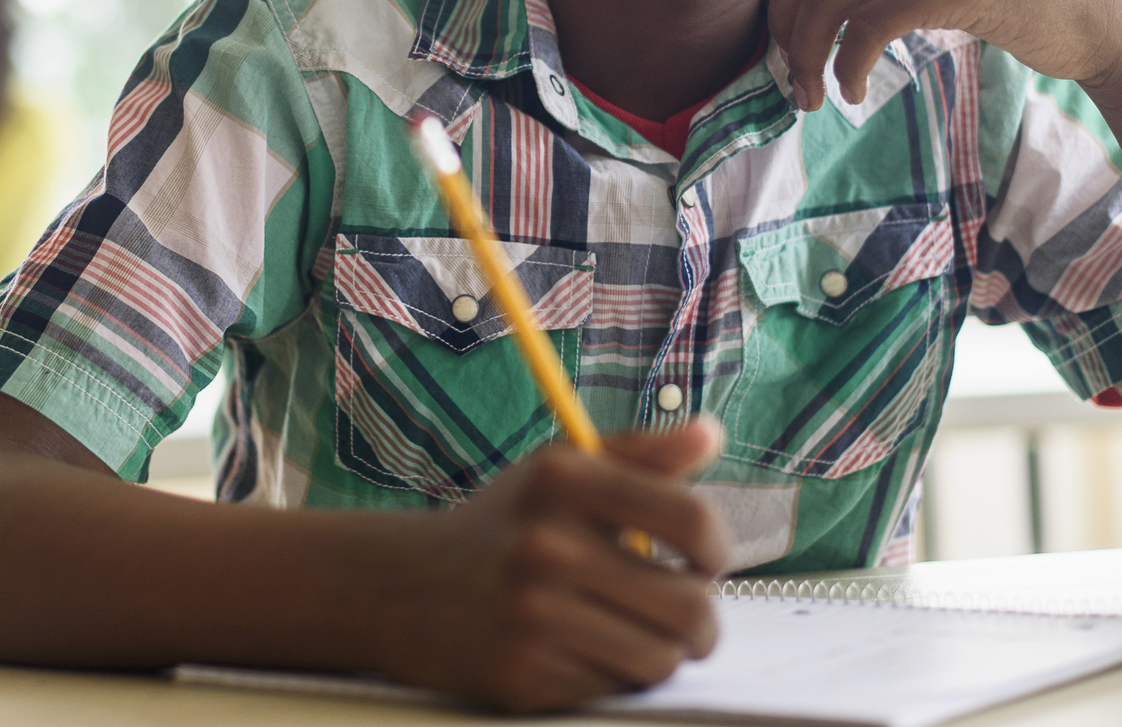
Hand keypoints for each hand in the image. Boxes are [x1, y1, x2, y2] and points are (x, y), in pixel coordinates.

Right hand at [372, 417, 728, 712]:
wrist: (405, 588)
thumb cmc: (505, 524)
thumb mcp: (561, 471)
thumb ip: (641, 454)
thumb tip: (710, 433)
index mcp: (564, 479)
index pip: (690, 519)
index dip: (716, 547)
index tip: (705, 559)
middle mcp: (546, 545)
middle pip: (690, 607)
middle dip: (701, 619)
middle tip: (684, 614)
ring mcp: (532, 615)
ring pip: (660, 660)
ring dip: (661, 652)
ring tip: (635, 631)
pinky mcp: (523, 674)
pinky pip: (613, 688)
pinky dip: (611, 674)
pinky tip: (582, 649)